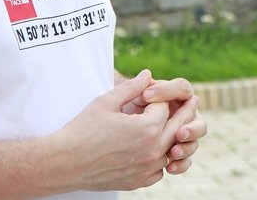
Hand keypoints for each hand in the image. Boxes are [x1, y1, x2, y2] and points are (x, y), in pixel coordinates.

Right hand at [57, 70, 197, 191]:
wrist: (65, 162)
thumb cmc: (83, 128)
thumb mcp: (107, 101)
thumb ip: (132, 86)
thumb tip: (148, 74)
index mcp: (147, 128)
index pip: (165, 107)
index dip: (158, 96)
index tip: (156, 91)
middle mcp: (152, 150)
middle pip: (177, 127)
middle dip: (183, 113)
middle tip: (192, 102)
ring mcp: (147, 169)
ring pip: (170, 151)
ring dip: (171, 138)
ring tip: (173, 126)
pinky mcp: (138, 182)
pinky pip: (159, 170)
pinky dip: (159, 159)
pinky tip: (153, 150)